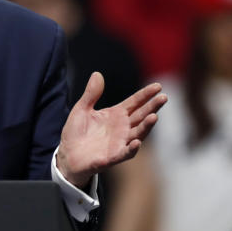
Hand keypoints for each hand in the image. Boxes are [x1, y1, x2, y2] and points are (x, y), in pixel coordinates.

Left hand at [55, 72, 166, 187]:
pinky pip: (125, 153)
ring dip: (146, 126)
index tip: (158, 86)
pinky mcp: (113, 156)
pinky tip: (136, 142)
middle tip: (163, 97)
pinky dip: (132, 148)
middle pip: (141, 115)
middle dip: (152, 107)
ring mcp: (120, 142)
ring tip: (154, 116)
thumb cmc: (76, 132)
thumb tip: (97, 74)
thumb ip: (91, 94)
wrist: (67, 155)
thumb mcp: (81, 109)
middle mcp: (122, 128)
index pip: (135, 102)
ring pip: (138, 133)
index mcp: (116, 114)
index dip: (145, 94)